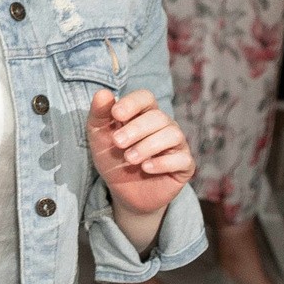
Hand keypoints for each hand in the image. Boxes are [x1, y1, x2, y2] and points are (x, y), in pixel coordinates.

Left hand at [88, 87, 194, 216]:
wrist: (122, 191)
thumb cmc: (111, 158)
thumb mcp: (99, 136)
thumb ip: (99, 114)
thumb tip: (103, 92)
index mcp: (143, 113)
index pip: (145, 97)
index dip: (132, 103)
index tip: (115, 114)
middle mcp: (163, 125)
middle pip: (158, 116)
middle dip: (136, 129)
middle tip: (117, 143)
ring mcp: (176, 144)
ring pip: (173, 134)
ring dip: (148, 146)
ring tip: (129, 159)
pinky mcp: (184, 165)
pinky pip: (181, 159)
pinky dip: (162, 163)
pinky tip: (146, 168)